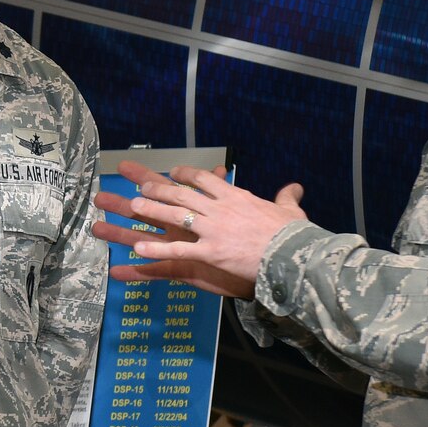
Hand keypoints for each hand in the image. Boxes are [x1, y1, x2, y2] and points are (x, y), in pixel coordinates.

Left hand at [90, 160, 308, 298]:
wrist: (294, 254)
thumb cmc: (294, 234)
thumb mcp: (291, 211)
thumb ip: (287, 198)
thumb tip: (296, 187)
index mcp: (237, 197)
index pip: (205, 179)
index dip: (186, 174)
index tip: (174, 172)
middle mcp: (220, 209)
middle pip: (183, 193)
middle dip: (159, 187)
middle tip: (141, 185)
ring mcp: (213, 230)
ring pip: (175, 215)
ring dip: (152, 209)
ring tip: (132, 205)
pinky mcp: (211, 252)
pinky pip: (178, 250)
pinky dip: (157, 249)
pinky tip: (138, 249)